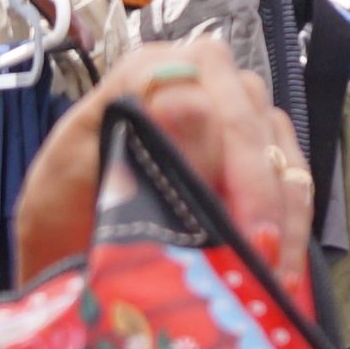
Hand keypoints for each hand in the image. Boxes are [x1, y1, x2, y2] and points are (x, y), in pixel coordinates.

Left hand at [13, 36, 313, 299]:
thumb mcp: (74, 175)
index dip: (223, 151)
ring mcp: (232, 114)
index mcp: (144, 73)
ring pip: (276, 148)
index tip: (234, 219)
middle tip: (259, 255)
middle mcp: (197, 80)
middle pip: (248, 118)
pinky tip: (280, 269)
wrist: (62, 249)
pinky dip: (291, 225)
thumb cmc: (58, 210)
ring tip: (272, 275)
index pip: (202, 89)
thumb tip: (190, 101)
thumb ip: (133, 139)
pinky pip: (291, 177)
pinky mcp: (257, 153)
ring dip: (281, 215)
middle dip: (259, 192)